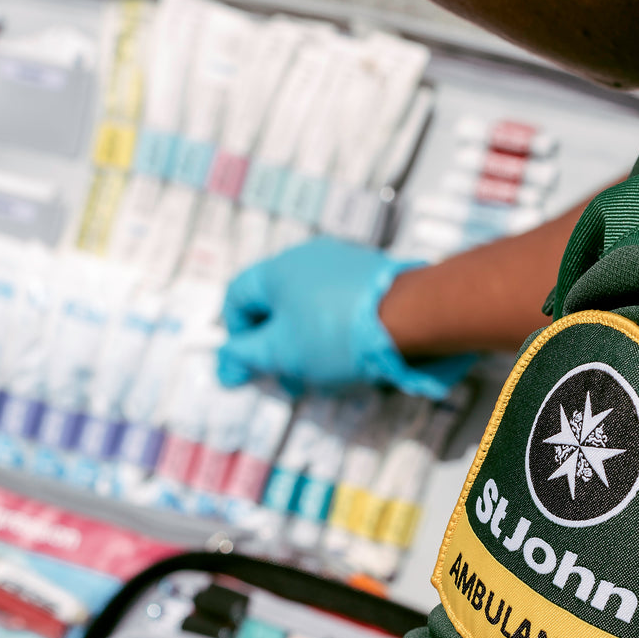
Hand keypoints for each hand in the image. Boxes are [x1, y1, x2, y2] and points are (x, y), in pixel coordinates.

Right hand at [216, 238, 472, 397]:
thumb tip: (227, 363)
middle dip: (278, 347)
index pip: (239, 297)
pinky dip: (339, 335)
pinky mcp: (375, 278)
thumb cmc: (335, 333)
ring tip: (326, 376)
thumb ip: (248, 356)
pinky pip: (343, 308)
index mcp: (278, 268)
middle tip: (290, 380)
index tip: (251, 366)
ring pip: (312, 310)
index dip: (238, 335)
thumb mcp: (281, 352)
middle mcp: (309, 258)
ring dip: (310, 345)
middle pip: (278, 305)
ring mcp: (346, 264)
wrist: (411, 315)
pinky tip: (355, 361)